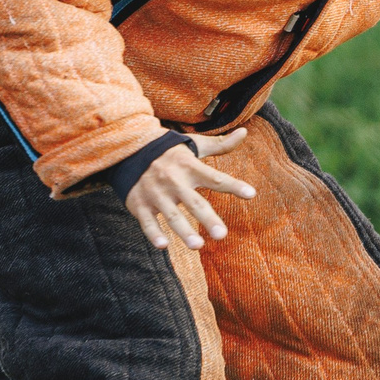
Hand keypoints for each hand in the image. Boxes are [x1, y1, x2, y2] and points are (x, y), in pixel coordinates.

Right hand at [125, 128, 254, 250]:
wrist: (128, 149)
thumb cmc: (169, 151)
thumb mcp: (194, 145)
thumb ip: (220, 144)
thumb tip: (244, 132)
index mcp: (189, 166)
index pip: (215, 178)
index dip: (233, 186)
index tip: (251, 194)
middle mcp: (174, 180)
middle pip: (194, 202)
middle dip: (208, 219)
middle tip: (222, 235)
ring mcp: (156, 193)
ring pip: (171, 215)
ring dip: (184, 231)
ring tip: (198, 246)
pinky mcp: (139, 204)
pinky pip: (147, 221)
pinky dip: (153, 233)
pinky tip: (163, 246)